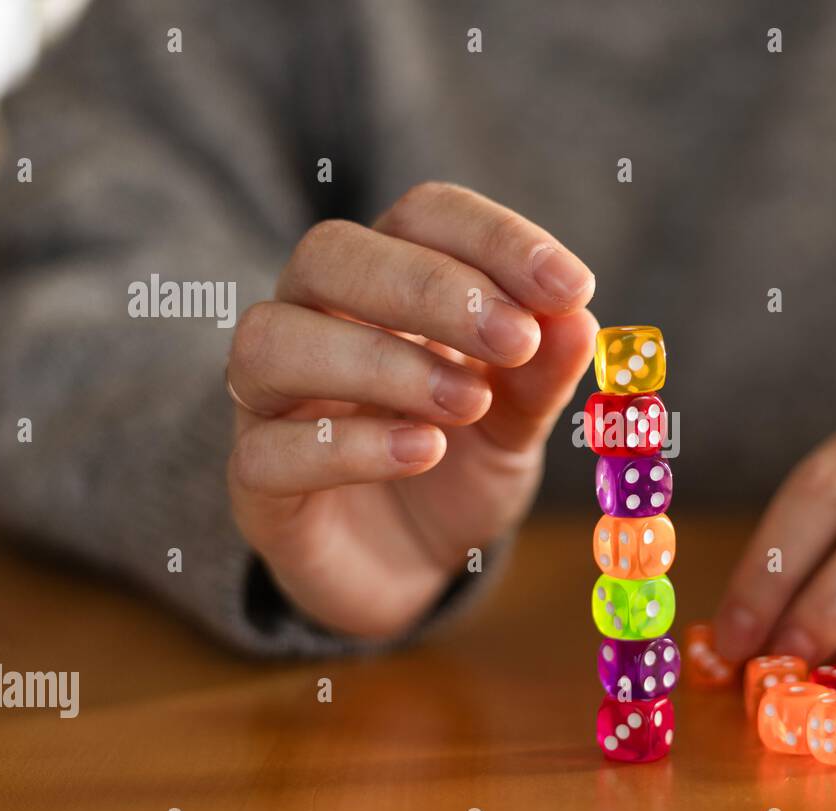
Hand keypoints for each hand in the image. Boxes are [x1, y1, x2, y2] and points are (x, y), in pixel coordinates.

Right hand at [226, 182, 596, 640]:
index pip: (422, 216)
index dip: (494, 238)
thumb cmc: (459, 470)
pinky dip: (346, 445)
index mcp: (385, 284)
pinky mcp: (257, 482)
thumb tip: (578, 318)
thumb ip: (541, 374)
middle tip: (515, 338)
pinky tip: (423, 452)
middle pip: (331, 254)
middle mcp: (313, 321)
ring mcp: (271, 401)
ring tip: (469, 403)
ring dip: (381, 362)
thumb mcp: (517, 422)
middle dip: (430, 287)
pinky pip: (266, 449)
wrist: (414, 568)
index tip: (570, 286)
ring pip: (272, 340)